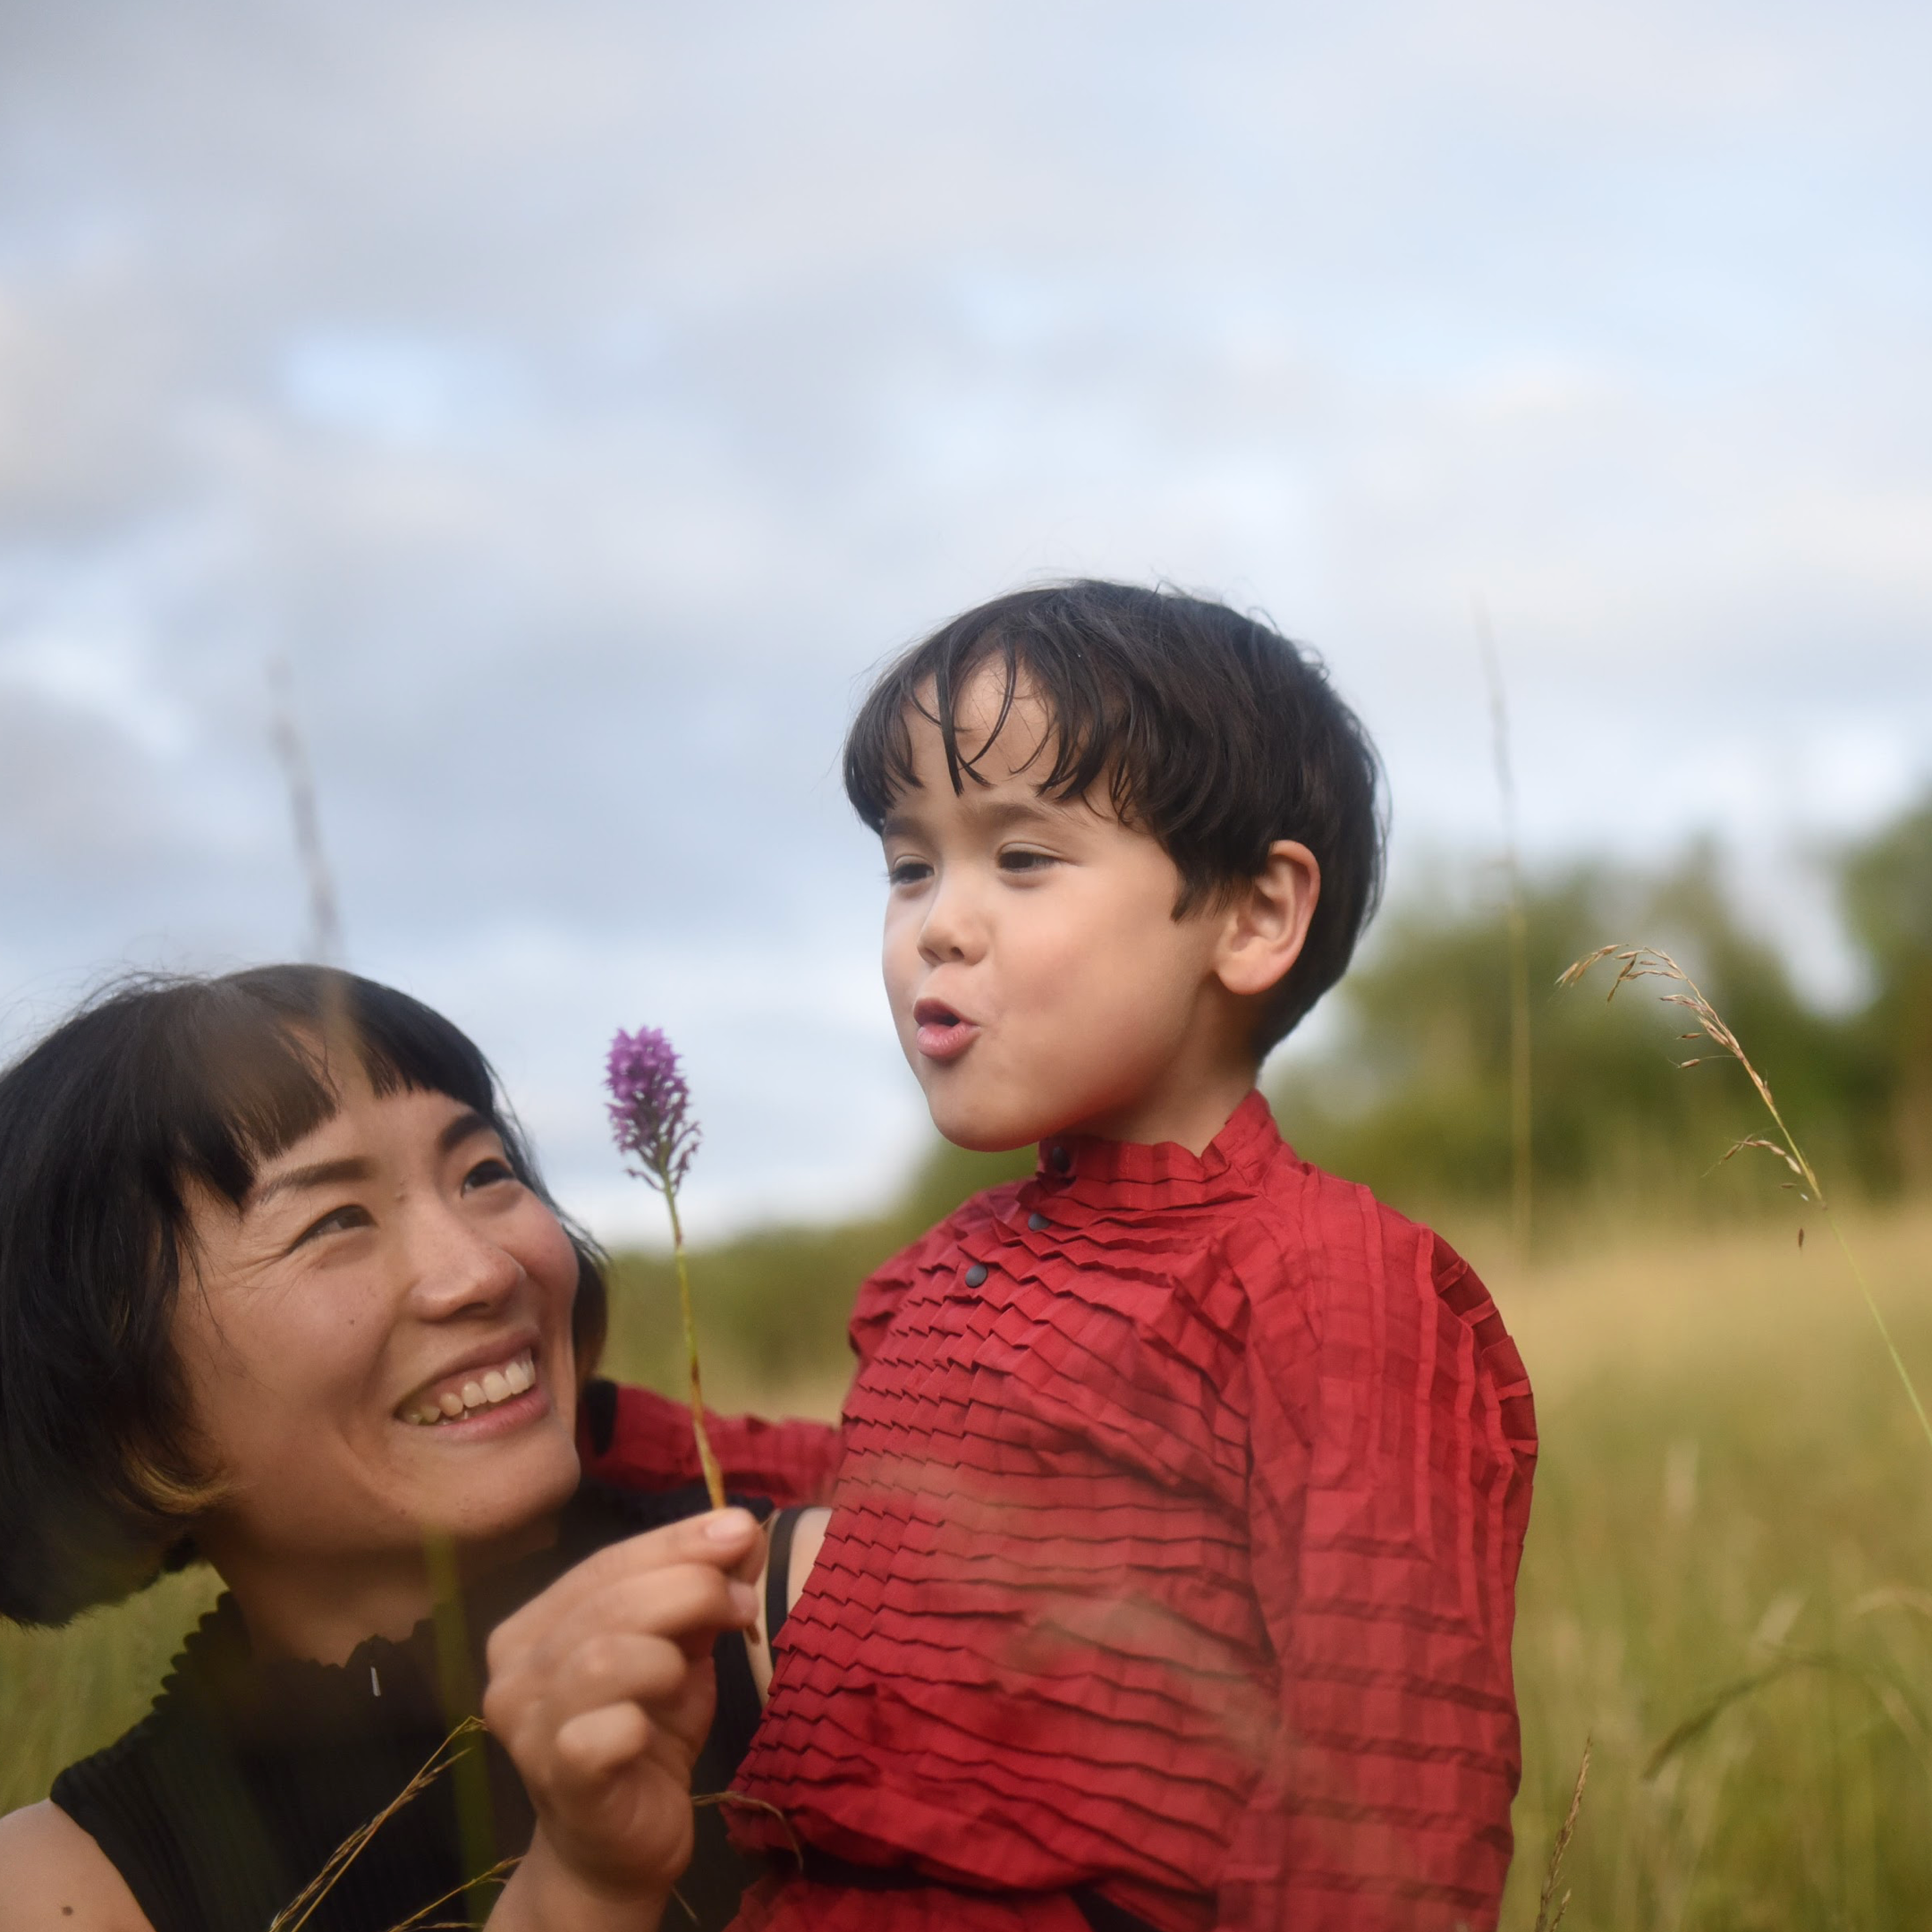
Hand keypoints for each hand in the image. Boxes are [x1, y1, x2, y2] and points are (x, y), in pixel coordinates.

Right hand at [483, 1508, 762, 1921]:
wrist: (617, 1849)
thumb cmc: (644, 1734)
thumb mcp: (678, 1649)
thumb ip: (701, 1590)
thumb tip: (743, 1529)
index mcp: (532, 1625)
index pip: (605, 1562)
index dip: (676, 1541)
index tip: (740, 1530)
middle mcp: (514, 1672)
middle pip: (606, 1603)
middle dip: (689, 1589)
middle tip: (743, 1606)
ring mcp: (529, 1730)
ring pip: (604, 1658)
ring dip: (667, 1656)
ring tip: (692, 1673)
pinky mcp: (561, 1780)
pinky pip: (604, 1733)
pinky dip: (642, 1720)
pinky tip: (653, 1731)